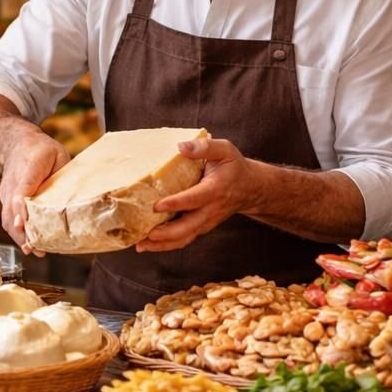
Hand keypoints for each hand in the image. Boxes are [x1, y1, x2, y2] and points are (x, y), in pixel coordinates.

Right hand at [0, 133, 69, 254]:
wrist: (15, 145)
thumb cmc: (41, 151)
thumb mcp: (58, 155)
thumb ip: (64, 174)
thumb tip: (77, 199)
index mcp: (29, 166)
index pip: (22, 189)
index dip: (21, 207)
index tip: (23, 223)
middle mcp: (13, 181)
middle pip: (12, 208)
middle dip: (20, 230)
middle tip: (33, 247)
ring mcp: (6, 192)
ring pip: (7, 217)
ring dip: (18, 236)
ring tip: (33, 250)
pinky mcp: (5, 200)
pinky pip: (8, 219)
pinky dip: (17, 233)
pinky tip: (29, 245)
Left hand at [138, 137, 258, 253]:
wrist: (250, 188)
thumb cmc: (234, 167)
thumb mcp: (224, 150)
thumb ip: (205, 146)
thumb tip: (181, 146)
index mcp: (215, 189)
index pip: (195, 199)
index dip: (176, 203)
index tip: (157, 206)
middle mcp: (210, 210)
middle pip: (189, 227)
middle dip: (167, 233)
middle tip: (146, 234)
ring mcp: (206, 221)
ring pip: (184, 238)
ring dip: (162, 244)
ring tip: (141, 245)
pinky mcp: (201, 227)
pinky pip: (184, 239)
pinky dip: (166, 245)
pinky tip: (147, 244)